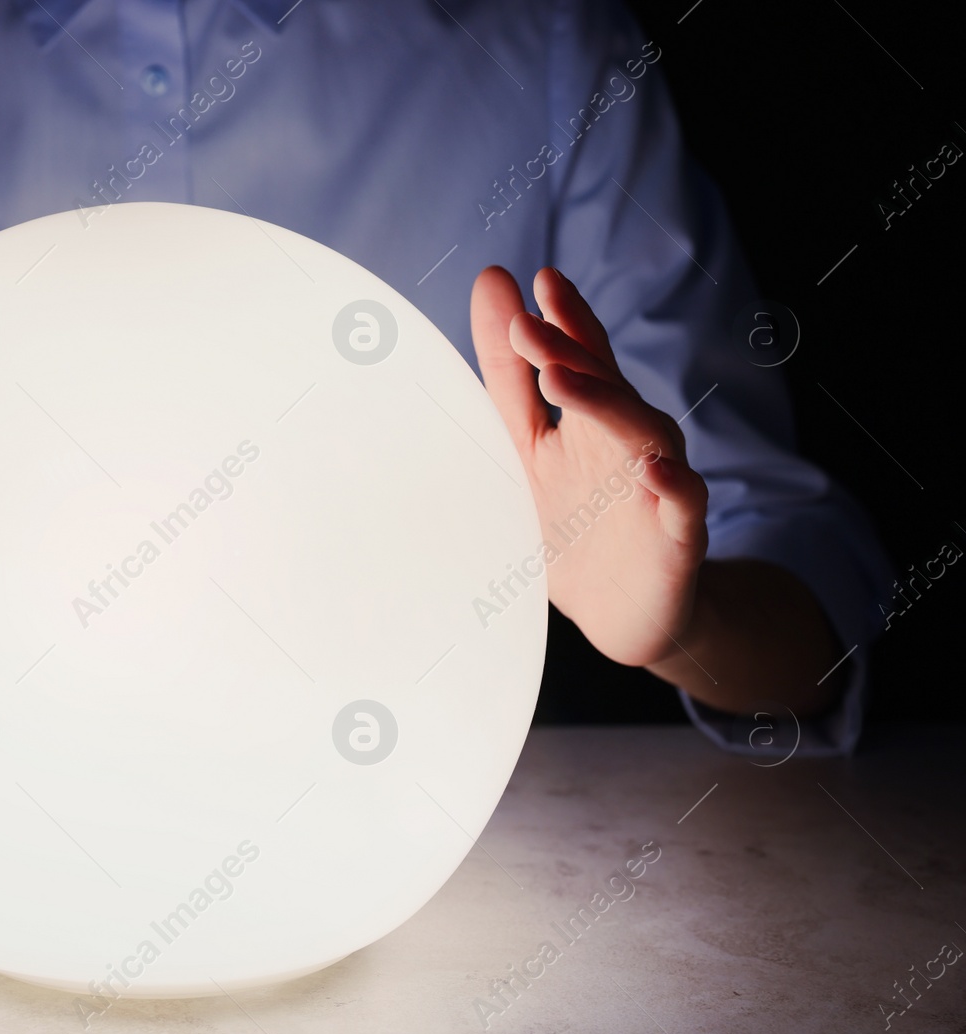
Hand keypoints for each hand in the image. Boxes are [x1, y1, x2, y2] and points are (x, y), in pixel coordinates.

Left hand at [470, 266, 707, 666]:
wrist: (622, 613)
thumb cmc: (576, 523)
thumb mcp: (529, 444)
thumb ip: (510, 372)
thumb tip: (490, 281)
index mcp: (596, 419)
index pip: (585, 357)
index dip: (566, 318)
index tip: (538, 280)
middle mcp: (632, 441)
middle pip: (608, 387)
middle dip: (570, 354)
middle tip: (527, 324)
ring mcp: (658, 486)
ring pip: (643, 435)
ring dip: (605, 405)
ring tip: (562, 379)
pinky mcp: (678, 535)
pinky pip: (683, 503)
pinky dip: (671, 484)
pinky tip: (651, 470)